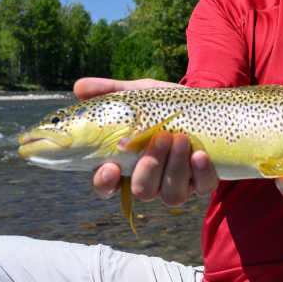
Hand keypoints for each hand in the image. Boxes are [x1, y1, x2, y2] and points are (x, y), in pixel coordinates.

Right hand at [74, 77, 218, 205]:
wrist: (203, 102)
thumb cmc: (163, 104)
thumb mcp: (138, 95)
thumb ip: (110, 92)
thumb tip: (79, 87)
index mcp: (127, 164)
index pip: (107, 185)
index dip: (105, 182)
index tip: (110, 167)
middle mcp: (151, 180)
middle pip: (142, 190)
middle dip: (150, 166)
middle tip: (160, 137)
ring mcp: (178, 184)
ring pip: (172, 195)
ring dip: (175, 167)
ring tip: (181, 138)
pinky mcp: (203, 182)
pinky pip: (202, 187)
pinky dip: (202, 173)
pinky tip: (201, 154)